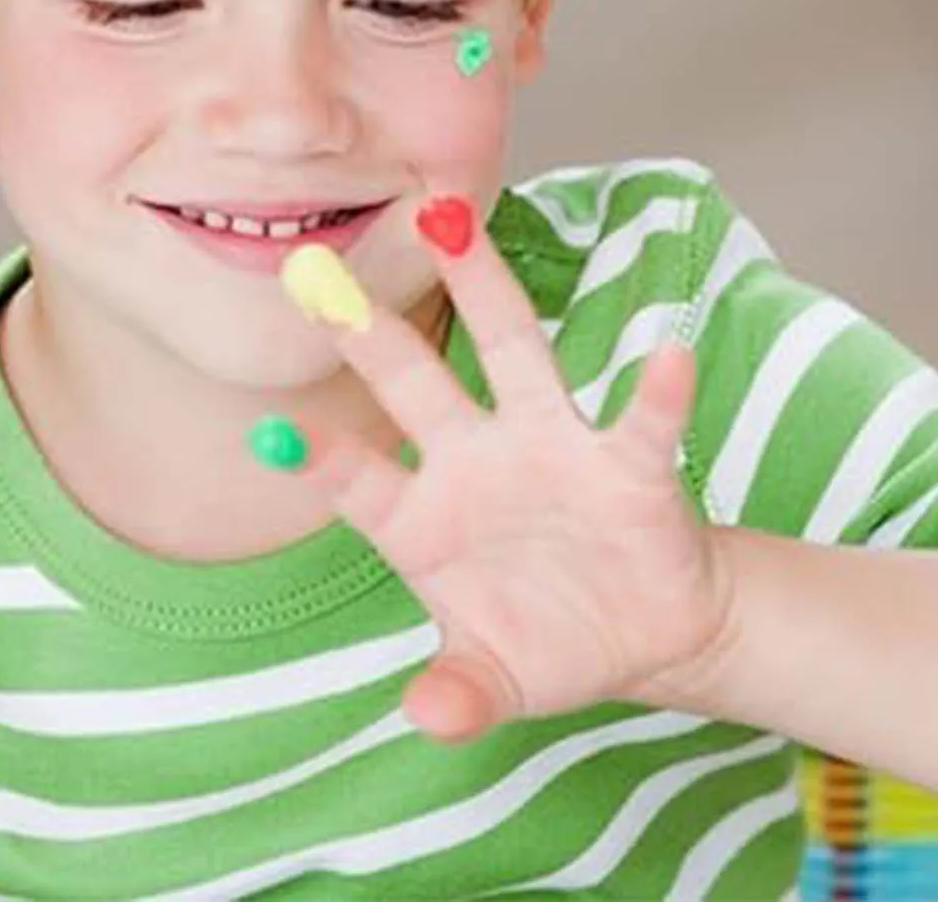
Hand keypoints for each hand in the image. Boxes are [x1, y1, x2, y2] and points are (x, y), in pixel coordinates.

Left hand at [277, 194, 738, 744]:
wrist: (643, 633)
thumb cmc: (544, 641)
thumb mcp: (496, 681)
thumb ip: (459, 695)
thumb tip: (426, 716)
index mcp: (424, 519)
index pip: (359, 480)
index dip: (316, 457)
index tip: (265, 428)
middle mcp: (477, 461)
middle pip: (416, 383)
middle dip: (369, 331)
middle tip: (318, 269)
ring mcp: (549, 449)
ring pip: (513, 351)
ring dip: (484, 286)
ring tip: (454, 220)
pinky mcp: (623, 464)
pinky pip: (638, 423)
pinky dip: (657, 392)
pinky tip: (671, 353)